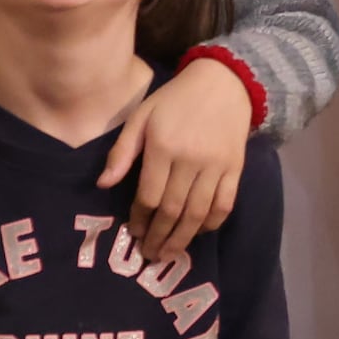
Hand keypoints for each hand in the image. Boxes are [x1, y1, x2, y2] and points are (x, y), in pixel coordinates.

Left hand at [101, 52, 255, 261]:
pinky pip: (224, 204)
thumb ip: (122, 151)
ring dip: (183, 238)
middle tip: (150, 254)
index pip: (149, 195)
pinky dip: (212, 223)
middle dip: (159, 236)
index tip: (134, 234)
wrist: (224, 83)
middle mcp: (190, 160)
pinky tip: (199, 233)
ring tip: (170, 253)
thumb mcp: (141, 117)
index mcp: (162, 147)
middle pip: (172, 210)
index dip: (140, 219)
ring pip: (198, 213)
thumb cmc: (175, 101)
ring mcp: (216, 166)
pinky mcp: (235, 169)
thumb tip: (103, 184)